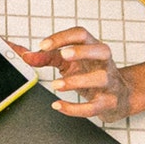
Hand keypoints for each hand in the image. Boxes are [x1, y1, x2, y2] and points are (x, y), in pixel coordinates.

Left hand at [18, 27, 135, 122]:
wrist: (119, 96)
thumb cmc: (90, 73)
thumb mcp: (67, 62)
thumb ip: (46, 57)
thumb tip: (25, 55)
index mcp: (92, 47)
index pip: (81, 35)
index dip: (63, 37)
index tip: (43, 45)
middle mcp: (104, 62)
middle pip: (100, 50)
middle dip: (82, 52)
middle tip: (63, 55)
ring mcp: (109, 82)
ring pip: (100, 78)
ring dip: (77, 81)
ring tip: (55, 84)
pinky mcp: (108, 102)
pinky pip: (94, 107)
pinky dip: (75, 108)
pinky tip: (58, 105)